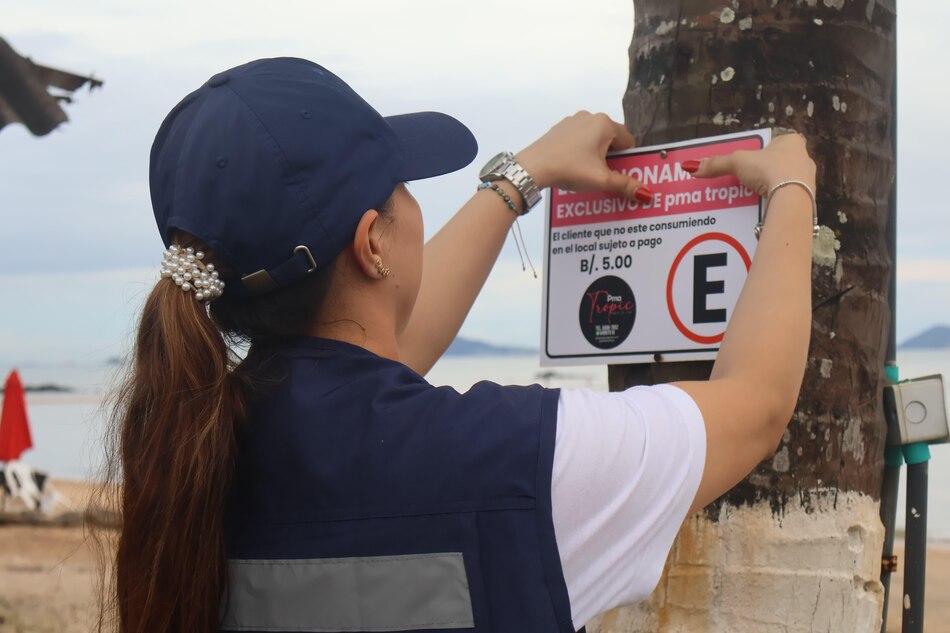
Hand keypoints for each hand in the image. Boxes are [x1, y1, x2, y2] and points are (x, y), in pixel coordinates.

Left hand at [515, 111, 651, 201]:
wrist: (532, 167)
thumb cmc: (568, 168)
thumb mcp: (601, 179)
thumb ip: (626, 185)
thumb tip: (646, 193)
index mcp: (604, 124)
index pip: (628, 141)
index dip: (627, 160)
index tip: (620, 174)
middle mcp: (589, 117)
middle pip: (611, 139)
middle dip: (611, 158)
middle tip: (604, 176)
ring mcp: (572, 121)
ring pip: (594, 140)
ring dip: (596, 156)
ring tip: (587, 174)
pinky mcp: (559, 129)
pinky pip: (578, 140)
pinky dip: (581, 152)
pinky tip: (573, 167)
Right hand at [684, 133, 816, 194]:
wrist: (792, 198)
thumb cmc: (770, 170)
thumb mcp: (737, 162)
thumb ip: (716, 164)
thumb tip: (692, 166)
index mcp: (792, 142)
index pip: (772, 144)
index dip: (758, 152)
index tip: (746, 163)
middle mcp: (803, 158)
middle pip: (777, 163)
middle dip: (762, 172)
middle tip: (745, 180)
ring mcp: (807, 179)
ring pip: (783, 181)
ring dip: (768, 187)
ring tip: (751, 196)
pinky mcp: (806, 198)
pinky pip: (786, 198)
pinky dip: (775, 201)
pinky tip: (763, 207)